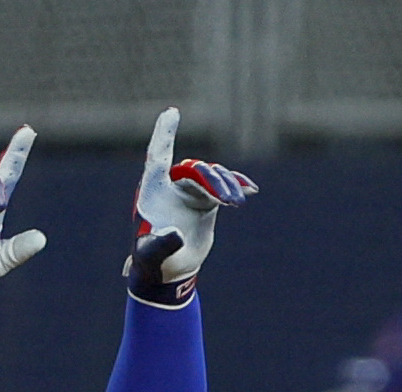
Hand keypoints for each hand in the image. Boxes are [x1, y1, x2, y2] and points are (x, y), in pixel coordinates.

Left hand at [129, 106, 255, 296]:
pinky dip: (236, 185)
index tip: (172, 112)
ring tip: (238, 202)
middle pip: (194, 170)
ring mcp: (189, 190)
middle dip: (213, 180)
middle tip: (228, 200)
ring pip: (211, 176)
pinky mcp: (205, 199)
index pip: (158, 156)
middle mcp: (170, 185)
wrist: (170, 270)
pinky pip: (222, 186)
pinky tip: (250, 189)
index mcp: (152, 191)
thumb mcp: (152, 254)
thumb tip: (176, 233)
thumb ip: (162, 243)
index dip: (164, 134)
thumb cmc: (153, 260)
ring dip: (226, 185)